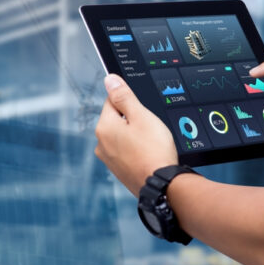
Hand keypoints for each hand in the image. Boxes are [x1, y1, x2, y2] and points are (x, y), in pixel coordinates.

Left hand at [95, 74, 177, 196]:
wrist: (162, 185)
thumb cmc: (154, 150)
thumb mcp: (141, 115)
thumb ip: (124, 96)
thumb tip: (109, 79)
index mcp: (104, 127)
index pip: (112, 101)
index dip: (131, 103)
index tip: (143, 112)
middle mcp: (101, 144)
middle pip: (117, 120)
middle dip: (133, 121)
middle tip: (150, 129)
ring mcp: (109, 159)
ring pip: (123, 137)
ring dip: (135, 136)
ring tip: (151, 144)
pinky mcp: (118, 171)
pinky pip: (126, 152)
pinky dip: (136, 151)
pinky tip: (148, 155)